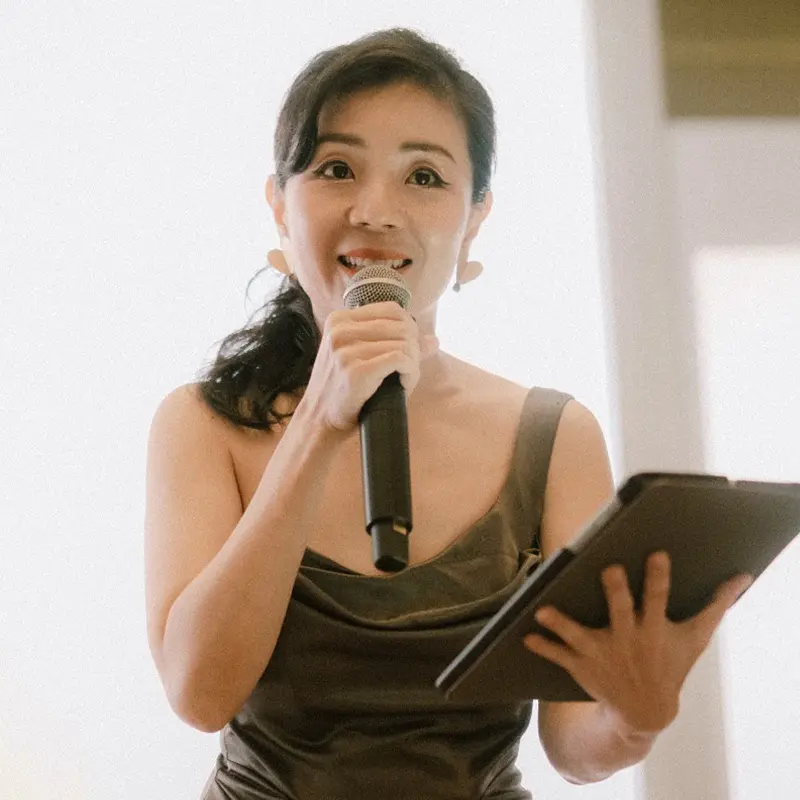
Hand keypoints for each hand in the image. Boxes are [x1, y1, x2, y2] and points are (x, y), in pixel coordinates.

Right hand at [300, 301, 439, 433]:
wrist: (319, 420)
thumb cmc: (343, 389)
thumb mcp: (360, 358)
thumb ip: (395, 344)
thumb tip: (433, 340)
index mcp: (339, 320)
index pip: (392, 310)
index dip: (409, 330)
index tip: (406, 352)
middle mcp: (340, 330)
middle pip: (401, 326)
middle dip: (414, 349)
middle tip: (407, 371)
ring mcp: (346, 350)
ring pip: (404, 344)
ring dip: (412, 365)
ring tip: (403, 382)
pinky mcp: (356, 370)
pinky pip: (401, 360)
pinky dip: (410, 374)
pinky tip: (404, 386)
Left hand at [523, 551, 752, 734]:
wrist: (645, 712)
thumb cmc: (670, 664)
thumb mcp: (695, 637)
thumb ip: (716, 605)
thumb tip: (742, 577)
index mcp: (654, 629)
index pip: (659, 599)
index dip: (659, 577)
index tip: (656, 553)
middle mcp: (628, 640)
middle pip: (621, 611)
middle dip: (616, 592)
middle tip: (609, 569)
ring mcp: (603, 654)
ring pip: (580, 636)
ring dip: (562, 624)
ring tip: (543, 610)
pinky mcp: (582, 666)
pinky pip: (559, 656)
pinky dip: (543, 647)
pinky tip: (526, 635)